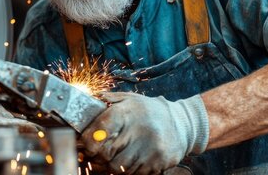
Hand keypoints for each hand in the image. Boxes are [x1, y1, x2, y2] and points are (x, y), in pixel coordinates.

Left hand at [80, 92, 208, 174]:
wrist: (181, 124)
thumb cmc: (149, 111)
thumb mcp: (130, 99)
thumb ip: (109, 101)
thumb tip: (87, 105)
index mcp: (128, 112)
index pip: (100, 130)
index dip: (89, 141)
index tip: (86, 144)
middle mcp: (140, 130)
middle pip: (106, 154)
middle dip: (97, 156)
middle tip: (96, 154)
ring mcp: (151, 148)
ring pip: (119, 168)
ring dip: (111, 166)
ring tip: (114, 157)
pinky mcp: (159, 162)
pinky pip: (134, 173)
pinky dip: (127, 170)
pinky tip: (130, 160)